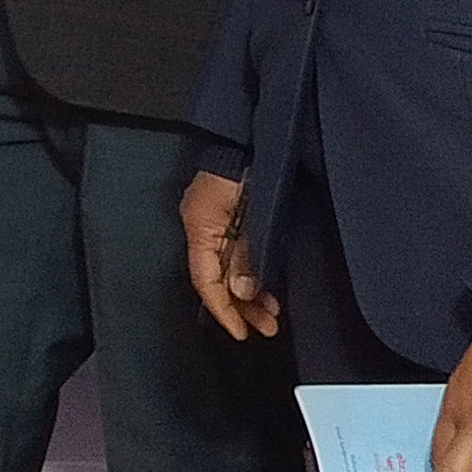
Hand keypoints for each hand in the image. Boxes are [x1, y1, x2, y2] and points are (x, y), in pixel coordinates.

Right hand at [180, 170, 280, 343]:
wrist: (249, 138)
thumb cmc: (246, 170)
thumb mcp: (251, 214)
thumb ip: (247, 253)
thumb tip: (244, 291)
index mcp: (199, 227)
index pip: (205, 279)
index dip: (223, 309)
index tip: (241, 332)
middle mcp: (203, 230)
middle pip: (218, 279)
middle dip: (242, 307)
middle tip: (267, 328)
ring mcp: (216, 225)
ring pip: (230, 271)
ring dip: (250, 295)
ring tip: (272, 316)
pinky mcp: (231, 221)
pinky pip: (237, 257)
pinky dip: (252, 276)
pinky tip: (267, 291)